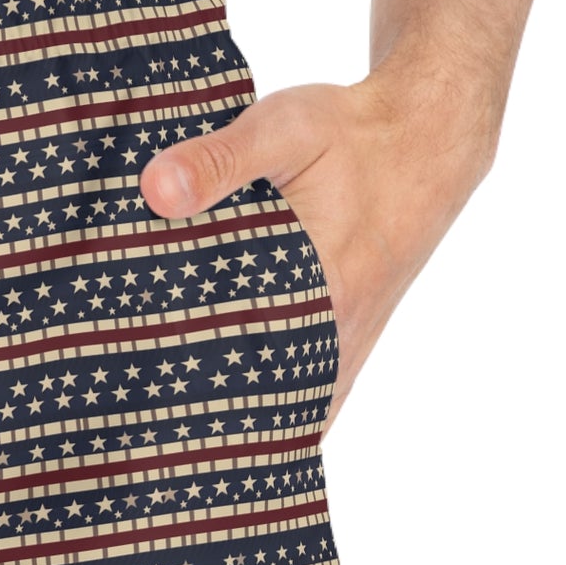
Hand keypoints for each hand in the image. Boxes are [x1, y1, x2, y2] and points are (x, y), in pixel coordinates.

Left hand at [137, 70, 495, 429]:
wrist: (429, 136)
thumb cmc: (356, 133)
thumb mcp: (285, 128)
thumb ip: (218, 159)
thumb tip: (156, 191)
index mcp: (323, 294)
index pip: (240, 369)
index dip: (187, 395)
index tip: (136, 410)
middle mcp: (340, 335)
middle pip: (259, 401)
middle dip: (202, 417)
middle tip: (137, 423)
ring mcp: (348, 344)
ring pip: (288, 407)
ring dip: (239, 418)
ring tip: (171, 436)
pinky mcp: (349, 338)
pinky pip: (309, 394)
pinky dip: (271, 407)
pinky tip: (226, 424)